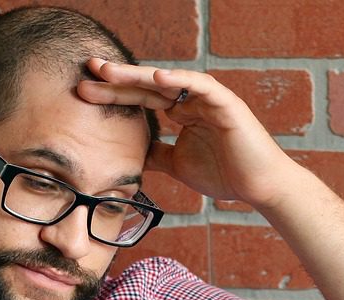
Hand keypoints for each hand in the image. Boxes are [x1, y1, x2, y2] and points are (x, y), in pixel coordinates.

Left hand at [77, 60, 301, 210]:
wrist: (259, 187)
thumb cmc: (226, 176)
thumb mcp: (178, 165)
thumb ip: (157, 155)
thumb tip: (133, 155)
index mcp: (181, 112)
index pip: (141, 98)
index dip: (114, 94)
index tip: (84, 91)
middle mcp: (192, 101)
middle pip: (148, 85)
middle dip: (117, 78)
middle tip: (87, 68)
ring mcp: (209, 99)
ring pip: (169, 81)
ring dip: (138, 75)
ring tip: (110, 71)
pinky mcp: (226, 104)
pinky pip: (201, 86)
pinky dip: (180, 80)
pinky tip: (157, 78)